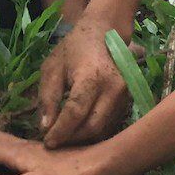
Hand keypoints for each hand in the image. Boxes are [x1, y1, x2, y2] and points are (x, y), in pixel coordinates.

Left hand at [39, 20, 130, 147]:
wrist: (105, 32)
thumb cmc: (74, 48)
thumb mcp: (52, 68)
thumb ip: (47, 97)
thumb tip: (45, 128)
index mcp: (91, 76)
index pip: (75, 112)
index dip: (60, 131)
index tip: (47, 142)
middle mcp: (113, 88)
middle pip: (92, 126)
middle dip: (72, 139)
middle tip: (54, 142)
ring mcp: (124, 95)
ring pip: (103, 129)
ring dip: (82, 138)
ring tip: (64, 136)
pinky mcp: (128, 100)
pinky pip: (109, 124)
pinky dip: (93, 131)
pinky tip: (78, 129)